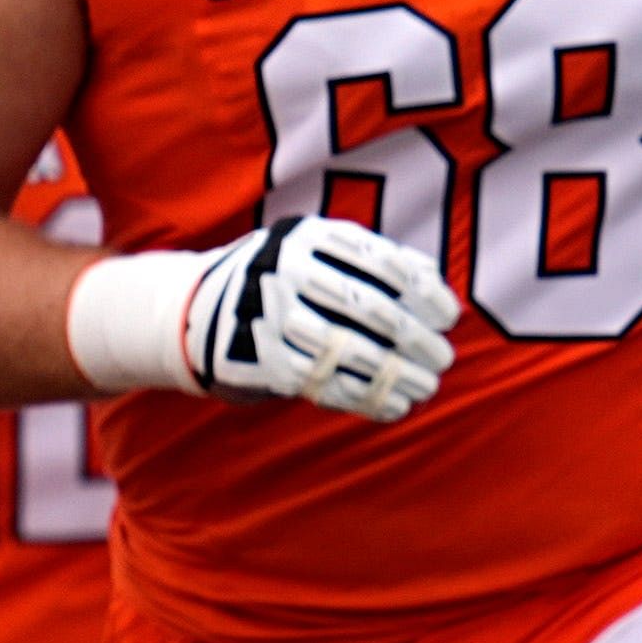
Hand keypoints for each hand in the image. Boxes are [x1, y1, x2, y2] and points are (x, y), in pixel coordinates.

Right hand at [179, 215, 458, 421]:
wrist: (191, 313)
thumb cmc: (278, 283)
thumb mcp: (314, 255)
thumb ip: (369, 262)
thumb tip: (434, 279)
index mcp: (306, 237)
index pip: (381, 262)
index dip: (423, 291)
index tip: (450, 316)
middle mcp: (283, 270)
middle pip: (368, 307)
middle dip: (415, 336)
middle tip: (445, 356)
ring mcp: (267, 316)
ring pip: (349, 350)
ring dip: (396, 374)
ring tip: (427, 386)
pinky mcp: (257, 362)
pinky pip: (325, 384)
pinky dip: (366, 397)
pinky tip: (395, 405)